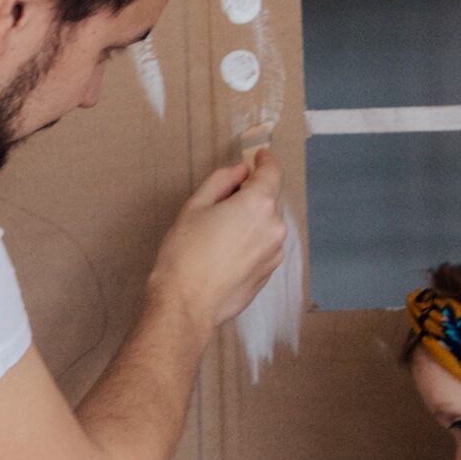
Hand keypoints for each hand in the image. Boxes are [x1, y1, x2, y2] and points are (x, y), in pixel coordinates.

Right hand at [147, 148, 286, 332]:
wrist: (187, 303)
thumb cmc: (185, 254)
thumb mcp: (196, 206)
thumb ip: (222, 181)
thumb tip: (240, 171)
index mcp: (258, 204)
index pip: (271, 173)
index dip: (265, 161)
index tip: (260, 156)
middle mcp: (274, 227)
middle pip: (271, 198)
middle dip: (254, 192)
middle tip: (228, 197)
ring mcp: (274, 252)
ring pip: (268, 223)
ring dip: (254, 218)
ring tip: (223, 229)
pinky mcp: (269, 272)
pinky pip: (265, 245)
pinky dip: (253, 240)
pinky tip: (228, 249)